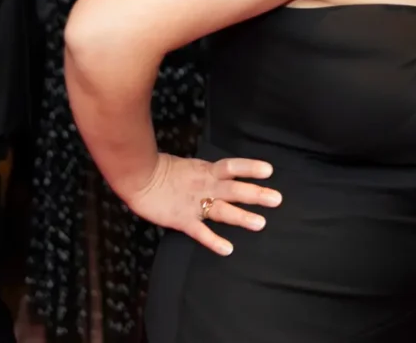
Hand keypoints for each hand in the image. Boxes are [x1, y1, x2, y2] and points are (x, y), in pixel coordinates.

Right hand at [121, 153, 280, 256]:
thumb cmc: (160, 170)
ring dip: (242, 217)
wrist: (138, 176)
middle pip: (235, 189)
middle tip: (277, 199)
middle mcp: (205, 185)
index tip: (269, 171)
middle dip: (256, 194)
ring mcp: (194, 203)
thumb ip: (203, 171)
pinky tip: (228, 249)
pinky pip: (200, 231)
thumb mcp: (188, 165)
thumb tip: (218, 173)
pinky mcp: (182, 219)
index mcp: (206, 170)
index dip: (250, 168)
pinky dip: (214, 240)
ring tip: (261, 223)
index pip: (232, 166)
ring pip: (222, 210)